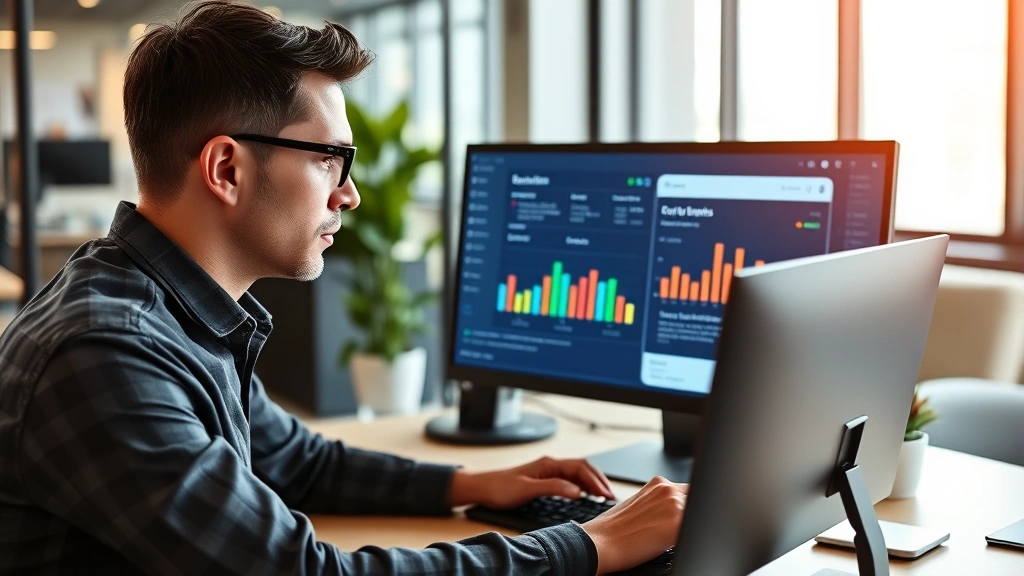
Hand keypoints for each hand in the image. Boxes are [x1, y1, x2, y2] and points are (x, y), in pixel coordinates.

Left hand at [448, 456, 615, 508]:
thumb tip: (577, 490)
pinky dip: (583, 486)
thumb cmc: (500, 487)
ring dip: (592, 483)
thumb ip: (553, 488)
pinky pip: (570, 479)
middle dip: (599, 481)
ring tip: (604, 496)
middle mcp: (550, 465)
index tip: (606, 495)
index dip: (596, 481)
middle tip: (610, 496)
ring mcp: (548, 471)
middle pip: (583, 468)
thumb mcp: (527, 489)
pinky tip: (586, 495)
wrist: (482, 487)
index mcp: (549, 464)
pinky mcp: (544, 479)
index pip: (580, 468)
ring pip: (578, 473)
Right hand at [581, 477, 687, 574]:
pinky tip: (668, 544)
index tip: (679, 518)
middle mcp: (668, 489)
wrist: (600, 542)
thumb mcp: (639, 505)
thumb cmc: (614, 530)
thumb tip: (674, 512)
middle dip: (689, 515)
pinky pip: (694, 530)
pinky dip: (686, 537)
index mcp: (659, 483)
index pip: (688, 492)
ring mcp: (675, 504)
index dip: (686, 507)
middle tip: (669, 531)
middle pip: (696, 501)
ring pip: (697, 515)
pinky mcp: (678, 523)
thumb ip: (660, 502)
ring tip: (664, 538)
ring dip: (687, 526)